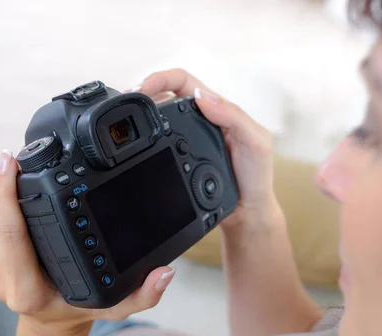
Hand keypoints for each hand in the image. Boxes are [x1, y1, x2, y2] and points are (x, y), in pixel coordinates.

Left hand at [0, 152, 175, 335]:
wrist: (51, 320)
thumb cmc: (78, 309)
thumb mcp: (114, 307)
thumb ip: (143, 296)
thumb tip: (165, 273)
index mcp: (28, 290)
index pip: (12, 234)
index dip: (7, 195)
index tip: (14, 165)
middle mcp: (1, 282)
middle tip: (16, 156)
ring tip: (9, 163)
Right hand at [132, 68, 277, 228]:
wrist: (246, 211)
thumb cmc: (255, 176)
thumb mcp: (255, 142)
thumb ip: (235, 117)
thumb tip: (202, 97)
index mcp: (217, 109)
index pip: (183, 81)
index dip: (160, 78)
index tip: (142, 88)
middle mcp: (199, 120)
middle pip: (163, 95)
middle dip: (141, 93)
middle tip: (125, 104)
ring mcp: (186, 140)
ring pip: (157, 118)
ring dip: (140, 115)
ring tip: (126, 121)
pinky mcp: (178, 159)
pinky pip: (158, 144)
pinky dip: (144, 140)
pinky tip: (138, 146)